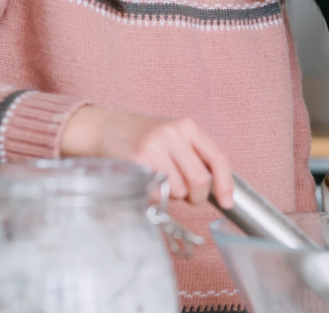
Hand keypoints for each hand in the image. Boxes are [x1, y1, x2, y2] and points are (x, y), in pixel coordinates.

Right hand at [60, 106, 233, 207]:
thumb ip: (192, 155)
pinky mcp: (136, 161)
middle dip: (196, 197)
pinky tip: (147, 184)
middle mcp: (173, 133)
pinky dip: (155, 197)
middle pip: (200, 179)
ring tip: (160, 182)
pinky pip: (157, 192)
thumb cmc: (140, 138)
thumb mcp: (171, 137)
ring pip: (179, 189)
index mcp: (187, 126)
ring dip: (172, 196)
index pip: (217, 157)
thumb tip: (215, 188)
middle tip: (187, 197)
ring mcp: (154, 146)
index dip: (225, 183)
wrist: (101, 128)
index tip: (227, 202)